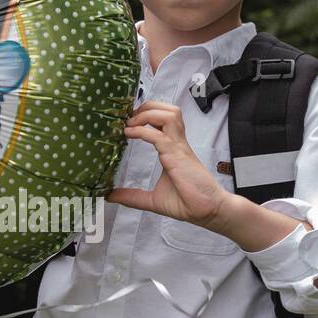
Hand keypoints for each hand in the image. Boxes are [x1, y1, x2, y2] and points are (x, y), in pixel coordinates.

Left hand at [106, 100, 230, 231]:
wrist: (207, 210)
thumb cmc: (186, 202)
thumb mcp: (152, 199)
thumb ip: (132, 196)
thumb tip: (110, 196)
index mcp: (173, 148)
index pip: (163, 120)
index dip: (146, 115)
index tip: (128, 122)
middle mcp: (177, 143)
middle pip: (167, 110)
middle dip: (147, 107)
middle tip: (129, 117)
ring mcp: (178, 147)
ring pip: (168, 114)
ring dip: (147, 113)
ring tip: (131, 123)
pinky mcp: (177, 155)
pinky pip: (160, 135)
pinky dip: (143, 130)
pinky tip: (130, 134)